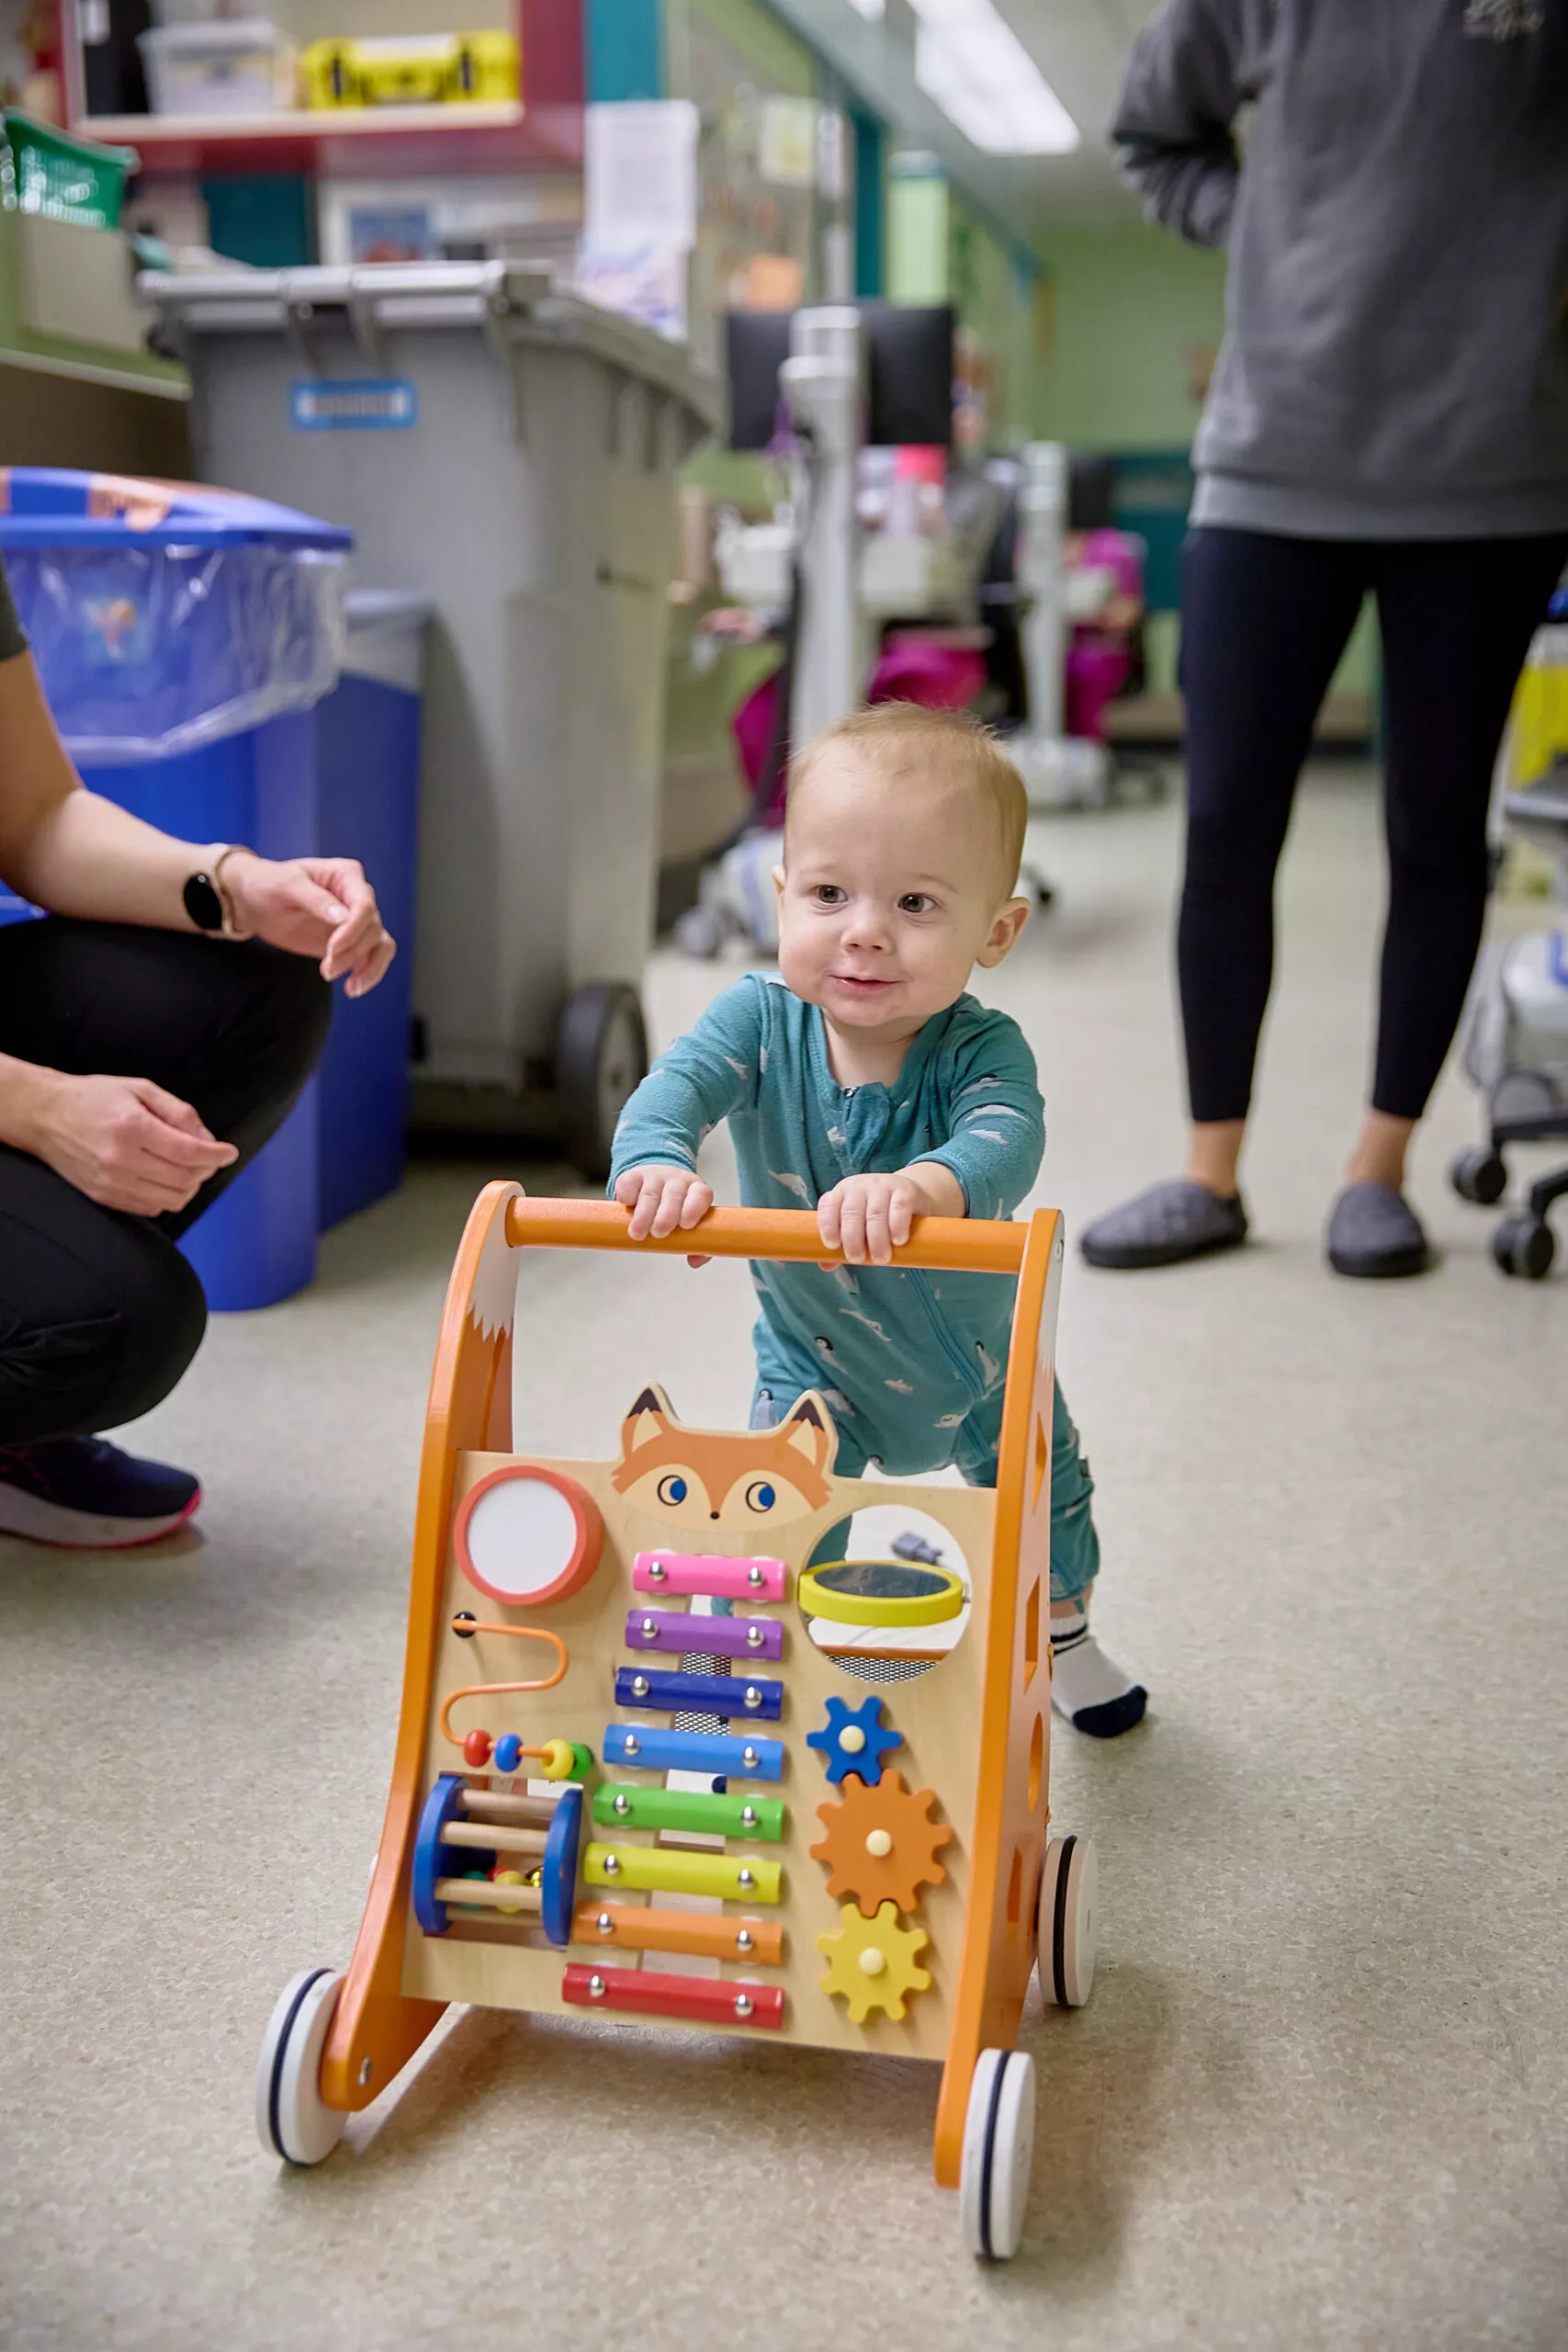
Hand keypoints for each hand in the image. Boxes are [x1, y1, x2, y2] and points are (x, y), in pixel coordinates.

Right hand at [32, 1072, 237, 1216]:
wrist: (44, 1116)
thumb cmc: (93, 1098)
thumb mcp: (140, 1088)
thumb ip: (178, 1112)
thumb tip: (207, 1138)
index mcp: (131, 1127)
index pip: (189, 1152)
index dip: (216, 1155)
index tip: (230, 1152)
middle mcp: (120, 1159)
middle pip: (184, 1180)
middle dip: (206, 1170)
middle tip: (210, 1158)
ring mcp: (110, 1183)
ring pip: (170, 1199)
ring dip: (190, 1187)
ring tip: (189, 1169)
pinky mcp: (103, 1197)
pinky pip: (150, 1208)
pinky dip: (167, 1197)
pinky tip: (165, 1179)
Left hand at [223, 853, 394, 997]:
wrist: (254, 901)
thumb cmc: (268, 884)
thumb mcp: (286, 886)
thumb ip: (315, 899)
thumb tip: (343, 918)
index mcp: (346, 876)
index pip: (364, 905)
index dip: (352, 930)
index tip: (332, 949)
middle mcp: (357, 897)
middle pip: (373, 929)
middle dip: (352, 952)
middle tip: (326, 970)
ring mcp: (355, 921)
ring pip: (380, 945)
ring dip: (365, 967)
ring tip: (349, 988)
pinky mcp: (350, 942)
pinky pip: (372, 958)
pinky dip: (368, 974)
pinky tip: (353, 987)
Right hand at [614, 1165, 714, 1264]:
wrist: (655, 1182)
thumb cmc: (676, 1208)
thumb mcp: (689, 1222)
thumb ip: (697, 1244)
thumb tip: (694, 1261)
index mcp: (696, 1191)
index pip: (701, 1194)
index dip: (694, 1209)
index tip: (686, 1225)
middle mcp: (677, 1181)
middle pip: (674, 1195)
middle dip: (665, 1216)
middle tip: (658, 1234)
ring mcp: (655, 1176)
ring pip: (650, 1193)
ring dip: (643, 1215)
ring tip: (637, 1234)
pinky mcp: (634, 1175)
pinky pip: (629, 1183)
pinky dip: (626, 1196)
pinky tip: (627, 1207)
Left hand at [818, 1169, 945, 1266]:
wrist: (911, 1194)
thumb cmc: (877, 1215)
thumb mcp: (857, 1225)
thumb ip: (842, 1243)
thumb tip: (826, 1265)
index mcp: (841, 1194)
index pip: (828, 1205)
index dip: (828, 1226)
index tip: (833, 1246)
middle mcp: (859, 1187)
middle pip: (851, 1213)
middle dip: (852, 1240)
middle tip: (857, 1259)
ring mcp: (882, 1186)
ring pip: (875, 1213)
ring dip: (877, 1240)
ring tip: (880, 1258)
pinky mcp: (904, 1190)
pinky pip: (899, 1208)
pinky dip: (897, 1227)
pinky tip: (898, 1241)